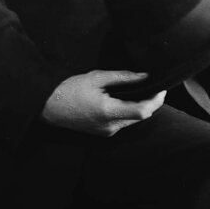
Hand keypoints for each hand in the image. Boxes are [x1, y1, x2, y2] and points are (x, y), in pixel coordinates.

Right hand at [41, 70, 165, 136]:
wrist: (48, 106)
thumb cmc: (69, 89)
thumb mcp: (96, 77)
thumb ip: (122, 77)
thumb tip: (144, 75)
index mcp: (109, 112)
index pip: (144, 111)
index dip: (156, 99)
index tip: (161, 87)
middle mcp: (110, 126)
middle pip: (141, 117)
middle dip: (151, 102)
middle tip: (153, 85)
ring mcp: (107, 132)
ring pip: (133, 121)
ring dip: (140, 107)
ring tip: (139, 90)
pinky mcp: (103, 133)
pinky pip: (123, 123)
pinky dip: (128, 111)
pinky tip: (124, 99)